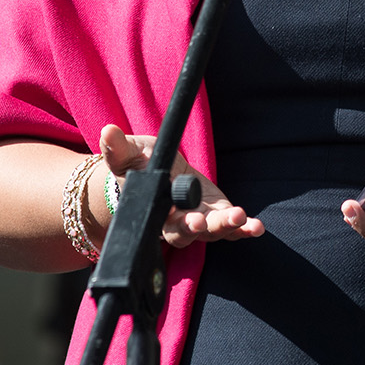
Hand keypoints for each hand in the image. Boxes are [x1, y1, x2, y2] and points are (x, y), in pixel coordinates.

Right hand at [98, 124, 264, 248]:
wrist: (152, 175)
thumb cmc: (135, 166)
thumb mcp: (127, 155)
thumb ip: (117, 149)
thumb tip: (107, 132)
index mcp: (155, 213)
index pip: (167, 224)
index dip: (181, 223)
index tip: (193, 219)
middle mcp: (177, 223)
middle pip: (192, 232)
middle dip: (206, 227)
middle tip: (221, 221)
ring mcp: (199, 220)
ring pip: (214, 231)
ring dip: (230, 228)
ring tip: (244, 221)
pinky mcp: (216, 214)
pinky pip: (231, 228)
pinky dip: (244, 229)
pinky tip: (257, 227)